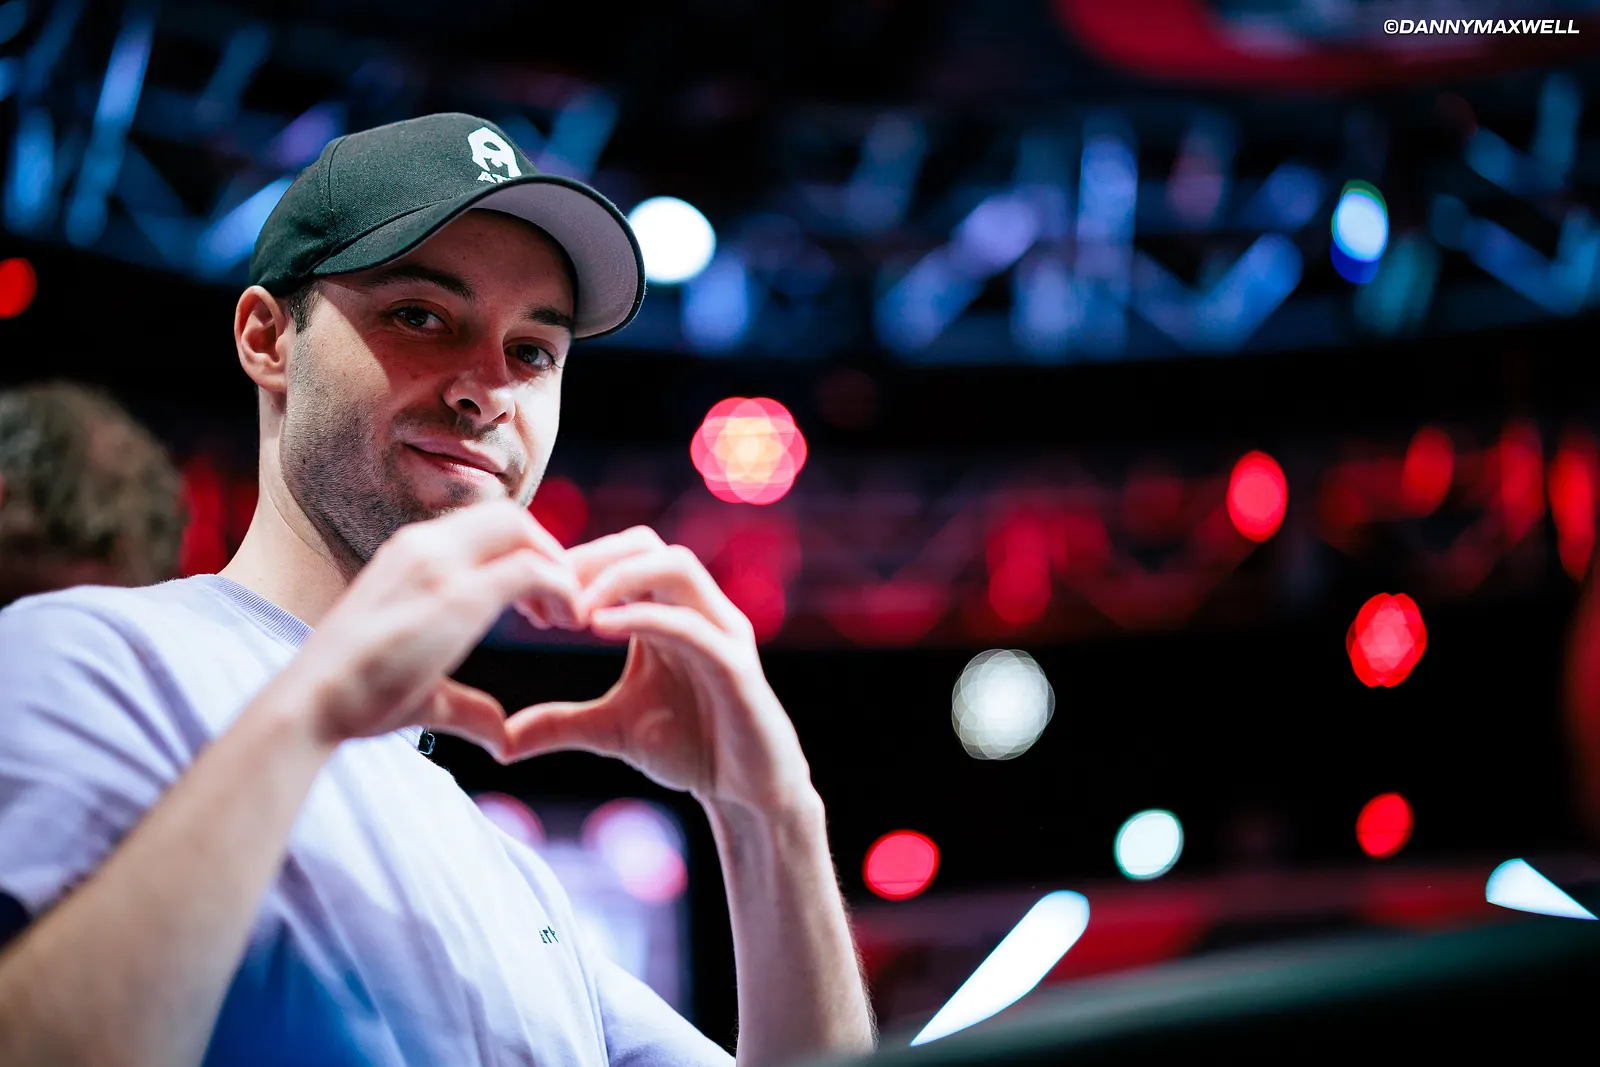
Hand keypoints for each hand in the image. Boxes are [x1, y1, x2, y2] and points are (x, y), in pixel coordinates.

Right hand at [288, 501, 583, 756]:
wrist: (313, 703)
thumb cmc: (354, 698)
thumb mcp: (422, 687)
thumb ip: (467, 705)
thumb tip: (501, 735)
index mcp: (409, 553)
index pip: (484, 524)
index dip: (522, 553)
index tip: (534, 603)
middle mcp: (424, 545)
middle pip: (511, 517)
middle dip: (547, 552)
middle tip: (558, 606)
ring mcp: (440, 565)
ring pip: (524, 532)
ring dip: (557, 569)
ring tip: (563, 617)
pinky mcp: (459, 596)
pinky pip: (532, 569)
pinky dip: (562, 589)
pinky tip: (567, 622)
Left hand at [501, 527, 813, 811]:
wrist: (747, 793)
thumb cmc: (690, 748)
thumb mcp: (611, 729)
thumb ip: (561, 724)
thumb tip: (501, 740)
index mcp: (668, 611)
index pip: (621, 556)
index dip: (573, 566)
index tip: (529, 603)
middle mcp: (698, 609)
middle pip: (646, 544)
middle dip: (591, 559)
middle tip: (546, 593)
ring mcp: (722, 632)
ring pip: (676, 567)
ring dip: (619, 577)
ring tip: (573, 609)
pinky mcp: (736, 666)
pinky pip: (692, 625)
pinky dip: (645, 617)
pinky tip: (599, 629)